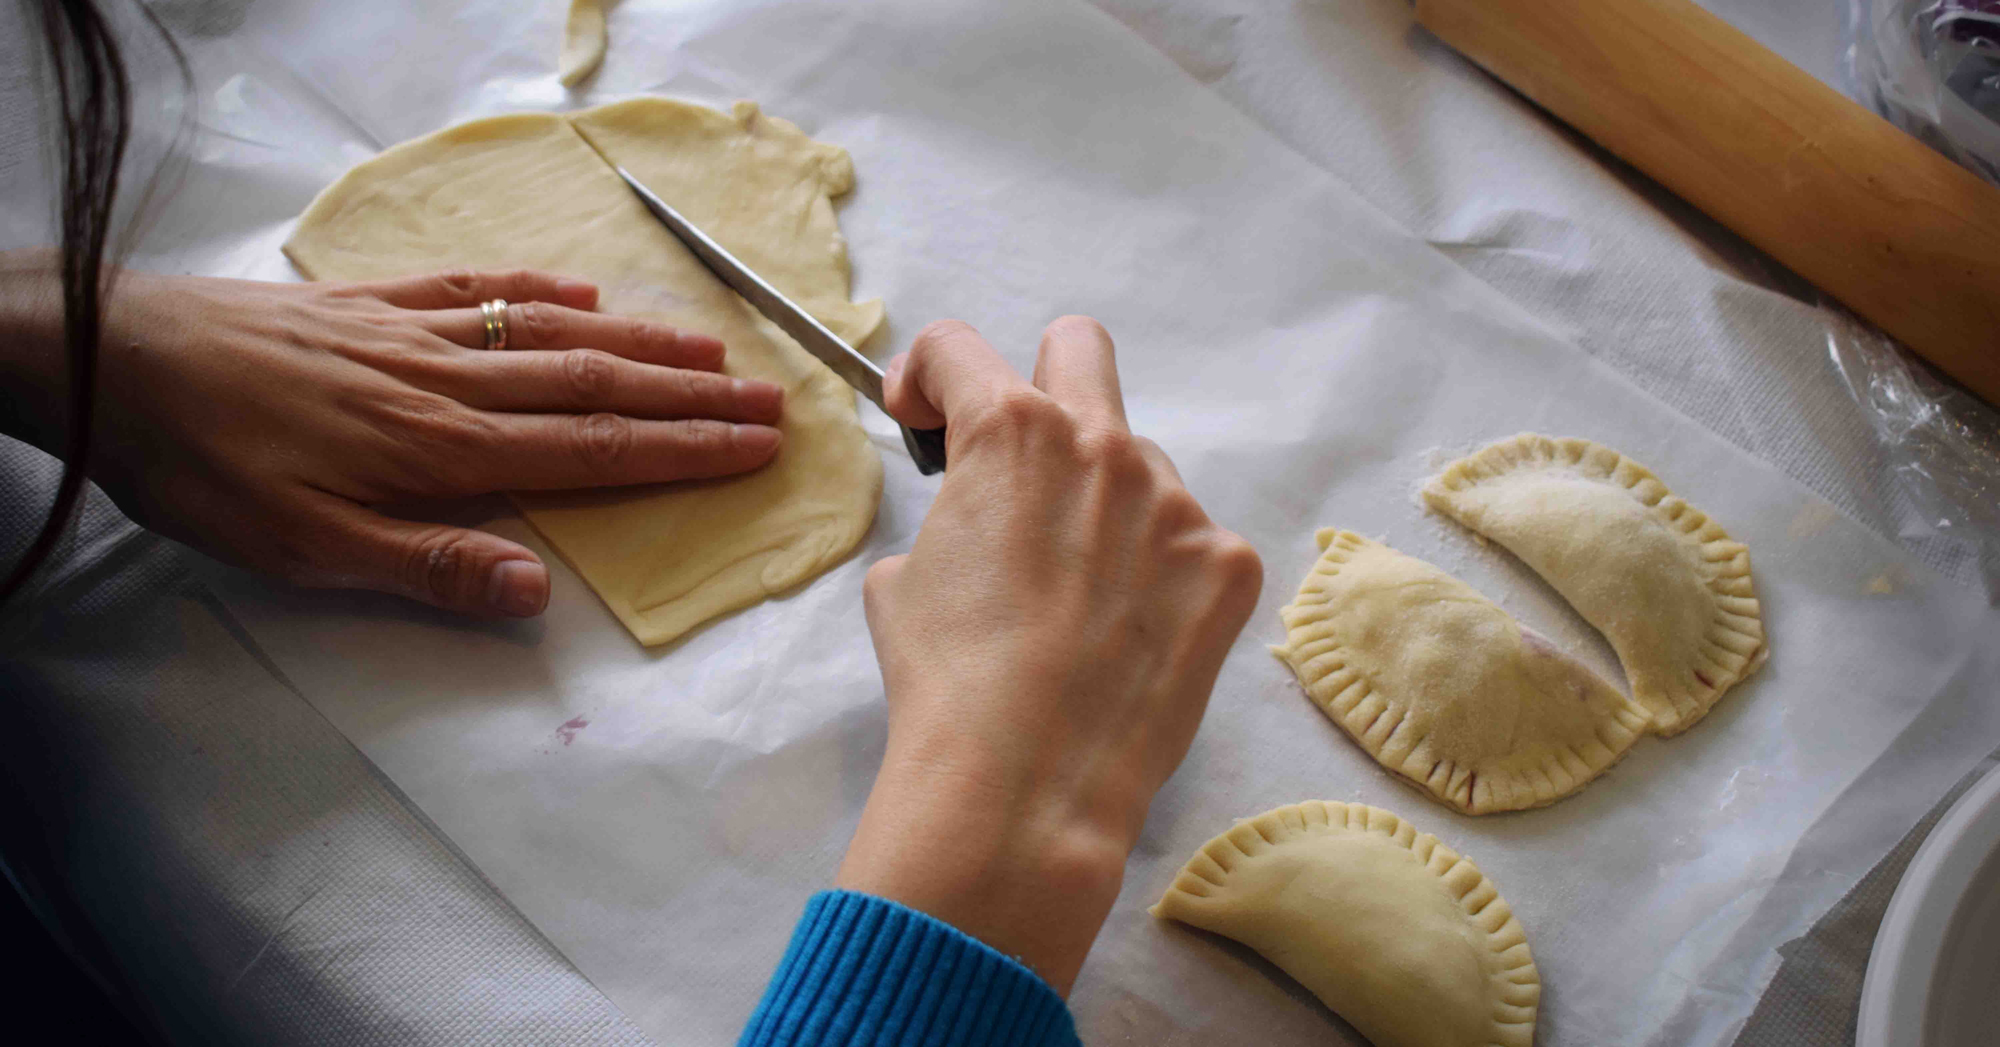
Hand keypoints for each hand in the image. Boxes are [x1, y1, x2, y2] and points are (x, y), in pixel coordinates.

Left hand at [3, 263, 784, 616]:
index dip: (682, 450)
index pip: (591, 450)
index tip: (756, 447)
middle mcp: (448, 381)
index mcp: (442, 449)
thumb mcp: (301, 548)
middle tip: (771, 399)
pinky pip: (476, 289)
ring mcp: (412, 333)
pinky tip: (580, 295)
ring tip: (711, 349)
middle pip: (594, 385)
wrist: (113, 358)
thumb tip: (538, 593)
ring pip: (550, 333)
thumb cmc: (203, 468)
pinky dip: (539, 291)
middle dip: (690, 397)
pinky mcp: (370, 304)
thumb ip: (424, 565)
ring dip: (640, 342)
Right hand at [835, 317, 1262, 992]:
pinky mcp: (1228, 565)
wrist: (1027, 786)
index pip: (958, 349)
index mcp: (1009, 432)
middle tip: (1022, 458)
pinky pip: (1188, 544)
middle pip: (1078, 349)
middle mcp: (1103, 446)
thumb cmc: (947, 684)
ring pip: (1139, 468)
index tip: (923, 418)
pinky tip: (1126, 637)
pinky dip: (1157, 577)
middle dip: (1038, 381)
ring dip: (1105, 508)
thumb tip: (970, 525)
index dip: (925, 376)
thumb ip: (944, 518)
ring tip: (1076, 602)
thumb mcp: (900, 583)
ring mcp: (1176, 504)